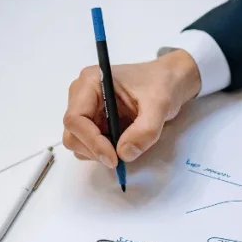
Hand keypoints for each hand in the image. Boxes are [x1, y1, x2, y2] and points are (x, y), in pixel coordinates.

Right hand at [62, 50, 201, 167]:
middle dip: (94, 151)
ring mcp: (87, 110)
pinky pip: (90, 145)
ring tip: (126, 145)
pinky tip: (124, 142)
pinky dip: (104, 151)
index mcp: (91, 82)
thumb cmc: (162, 84)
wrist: (169, 82)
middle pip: (72, 134)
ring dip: (99, 153)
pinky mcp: (94, 122)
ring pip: (79, 143)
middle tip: (119, 159)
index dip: (91, 142)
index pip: (75, 118)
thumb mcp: (160, 105)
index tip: (113, 158)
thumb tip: (124, 154)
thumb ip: (144, 130)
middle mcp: (82, 95)